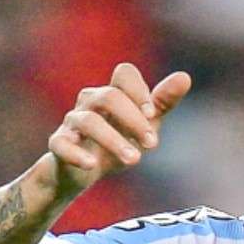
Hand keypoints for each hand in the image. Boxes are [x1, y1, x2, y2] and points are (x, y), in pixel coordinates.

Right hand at [46, 63, 190, 197]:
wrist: (86, 170)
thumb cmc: (119, 140)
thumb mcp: (146, 123)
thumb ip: (163, 102)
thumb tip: (184, 77)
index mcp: (114, 92)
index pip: (125, 73)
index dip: (139, 90)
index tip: (153, 114)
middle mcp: (90, 101)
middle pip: (109, 97)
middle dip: (134, 120)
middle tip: (153, 145)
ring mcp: (72, 122)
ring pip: (89, 121)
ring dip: (114, 140)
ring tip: (134, 160)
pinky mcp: (59, 143)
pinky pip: (62, 143)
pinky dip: (76, 153)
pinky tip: (92, 165)